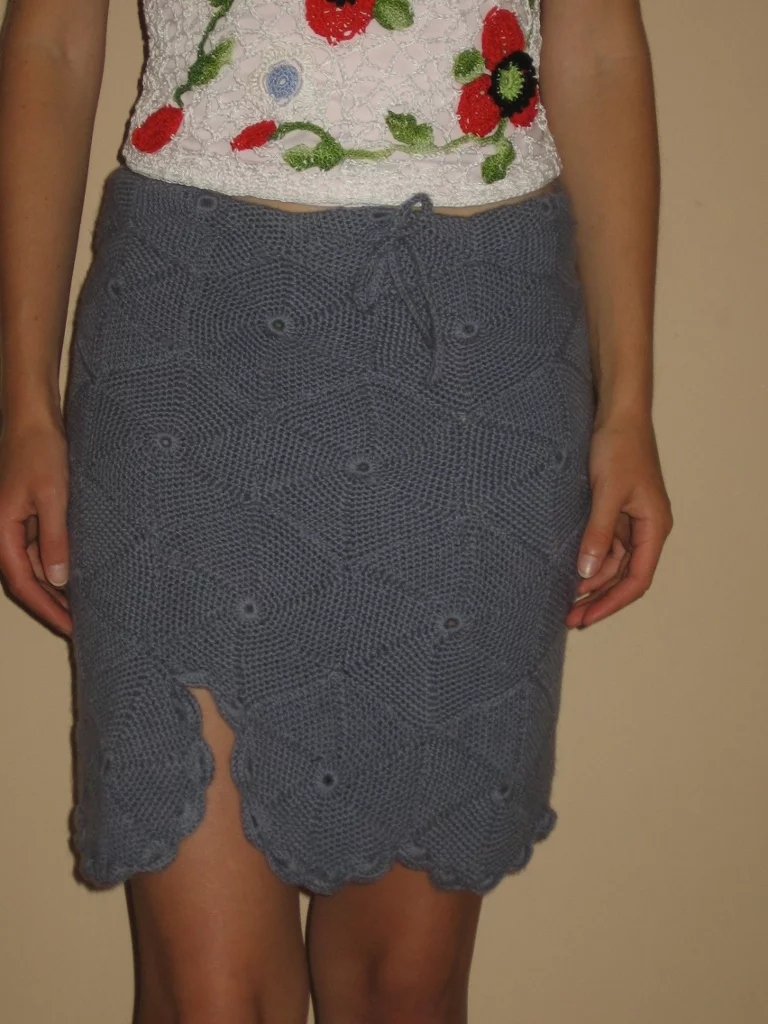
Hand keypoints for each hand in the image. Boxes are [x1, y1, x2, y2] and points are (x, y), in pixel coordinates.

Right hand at [0, 416, 72, 636]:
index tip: (70, 628)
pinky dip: (58, 565)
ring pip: (34, 567)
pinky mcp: (29, 514)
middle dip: (51, 606)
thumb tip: (57, 579)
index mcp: (2, 530)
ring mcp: (15, 524)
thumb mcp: (54, 496)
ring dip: (56, 588)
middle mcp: (4, 531)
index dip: (46, 609)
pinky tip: (79, 576)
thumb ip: (55, 538)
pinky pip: (41, 549)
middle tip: (82, 628)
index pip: (22, 583)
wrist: (33, 418)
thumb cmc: (41, 450)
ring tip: (84, 608)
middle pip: (26, 580)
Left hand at [567, 416, 672, 628]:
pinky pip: (603, 546)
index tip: (586, 617)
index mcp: (655, 527)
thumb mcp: (607, 492)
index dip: (612, 602)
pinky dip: (587, 560)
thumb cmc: (620, 447)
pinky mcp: (615, 511)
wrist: (618, 414)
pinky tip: (568, 571)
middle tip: (569, 618)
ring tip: (563, 600)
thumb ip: (598, 532)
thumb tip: (585, 572)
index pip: (637, 579)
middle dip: (598, 598)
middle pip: (624, 576)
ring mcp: (631, 521)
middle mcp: (646, 529)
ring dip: (590, 581)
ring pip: (612, 564)